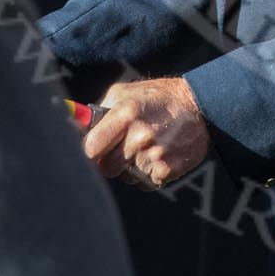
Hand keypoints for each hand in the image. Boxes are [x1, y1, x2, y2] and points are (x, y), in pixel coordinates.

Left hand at [83, 77, 210, 187]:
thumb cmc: (158, 97)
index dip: (92, 151)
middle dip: (111, 161)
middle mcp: (140, 135)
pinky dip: (150, 173)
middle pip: (106, 168)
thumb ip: (99, 111)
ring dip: (133, 167)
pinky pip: (146, 182)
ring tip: (149, 146)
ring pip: (127, 176)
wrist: (201, 105)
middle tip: (125, 147)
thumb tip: (72, 125)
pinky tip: (161, 154)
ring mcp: (155, 154)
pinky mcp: (168, 169)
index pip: (90, 148)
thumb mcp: (126, 93)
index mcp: (126, 113)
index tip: (95, 149)